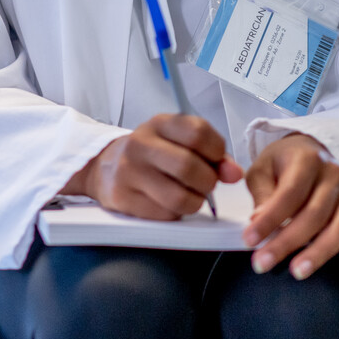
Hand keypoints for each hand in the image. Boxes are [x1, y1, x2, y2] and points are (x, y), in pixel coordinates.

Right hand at [62, 114, 243, 220]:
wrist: (104, 167)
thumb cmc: (152, 154)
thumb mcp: (178, 142)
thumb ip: (212, 155)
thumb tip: (234, 173)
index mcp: (159, 123)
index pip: (198, 133)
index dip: (217, 151)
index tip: (216, 160)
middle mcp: (140, 144)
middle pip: (189, 167)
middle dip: (208, 181)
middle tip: (205, 183)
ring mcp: (129, 172)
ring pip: (180, 197)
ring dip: (195, 201)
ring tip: (189, 194)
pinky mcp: (123, 198)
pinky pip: (165, 214)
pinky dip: (176, 213)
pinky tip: (169, 202)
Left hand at [242, 133, 338, 278]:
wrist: (311, 149)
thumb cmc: (284, 161)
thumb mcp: (263, 168)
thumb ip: (262, 193)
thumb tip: (259, 220)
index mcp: (308, 160)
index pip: (289, 194)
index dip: (269, 219)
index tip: (250, 240)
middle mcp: (334, 176)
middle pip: (314, 214)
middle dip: (287, 242)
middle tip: (264, 262)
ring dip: (320, 252)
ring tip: (299, 271)